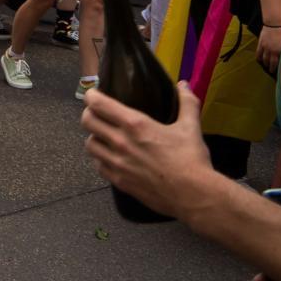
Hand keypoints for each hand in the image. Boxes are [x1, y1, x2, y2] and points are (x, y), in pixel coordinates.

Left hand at [81, 83, 214, 219]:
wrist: (193, 195)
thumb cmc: (191, 159)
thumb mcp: (190, 127)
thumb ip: (187, 103)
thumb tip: (183, 84)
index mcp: (135, 124)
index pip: (99, 104)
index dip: (92, 96)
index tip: (94, 93)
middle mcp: (120, 142)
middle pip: (87, 121)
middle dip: (89, 114)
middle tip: (97, 113)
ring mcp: (117, 163)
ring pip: (89, 144)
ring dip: (94, 137)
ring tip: (103, 136)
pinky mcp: (119, 182)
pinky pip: (98, 166)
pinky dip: (101, 159)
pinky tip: (110, 157)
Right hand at [257, 25, 280, 73]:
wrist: (274, 25)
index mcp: (280, 51)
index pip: (279, 62)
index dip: (278, 67)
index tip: (279, 71)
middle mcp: (273, 51)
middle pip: (271, 62)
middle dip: (271, 67)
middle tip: (271, 71)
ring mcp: (266, 48)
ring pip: (264, 58)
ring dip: (265, 63)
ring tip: (265, 66)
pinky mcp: (261, 44)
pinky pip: (258, 52)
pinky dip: (258, 57)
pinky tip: (259, 60)